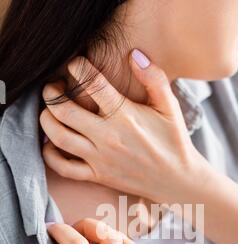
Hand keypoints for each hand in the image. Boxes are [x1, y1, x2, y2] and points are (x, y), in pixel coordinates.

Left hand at [40, 51, 209, 203]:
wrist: (177, 181)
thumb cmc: (174, 141)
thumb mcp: (170, 107)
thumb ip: (154, 78)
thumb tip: (133, 55)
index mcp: (125, 116)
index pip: (92, 83)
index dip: (77, 67)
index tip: (75, 64)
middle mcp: (108, 137)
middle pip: (64, 110)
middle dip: (51, 93)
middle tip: (52, 87)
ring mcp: (100, 158)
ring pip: (59, 137)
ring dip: (46, 120)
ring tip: (49, 111)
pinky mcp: (98, 175)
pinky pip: (64, 168)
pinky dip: (50, 155)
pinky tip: (50, 143)